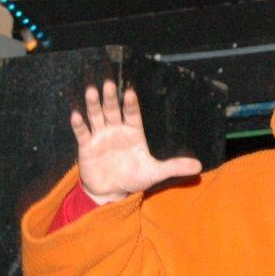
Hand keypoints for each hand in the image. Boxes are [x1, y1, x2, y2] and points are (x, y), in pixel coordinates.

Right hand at [71, 80, 201, 202]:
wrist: (110, 192)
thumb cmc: (132, 178)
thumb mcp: (154, 173)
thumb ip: (174, 167)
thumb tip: (198, 166)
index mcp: (133, 132)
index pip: (133, 115)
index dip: (131, 104)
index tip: (131, 92)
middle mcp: (116, 130)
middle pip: (113, 110)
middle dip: (111, 98)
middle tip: (110, 83)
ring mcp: (100, 136)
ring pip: (96, 116)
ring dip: (93, 104)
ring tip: (91, 90)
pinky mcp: (86, 146)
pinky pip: (83, 133)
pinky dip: (79, 125)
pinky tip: (76, 115)